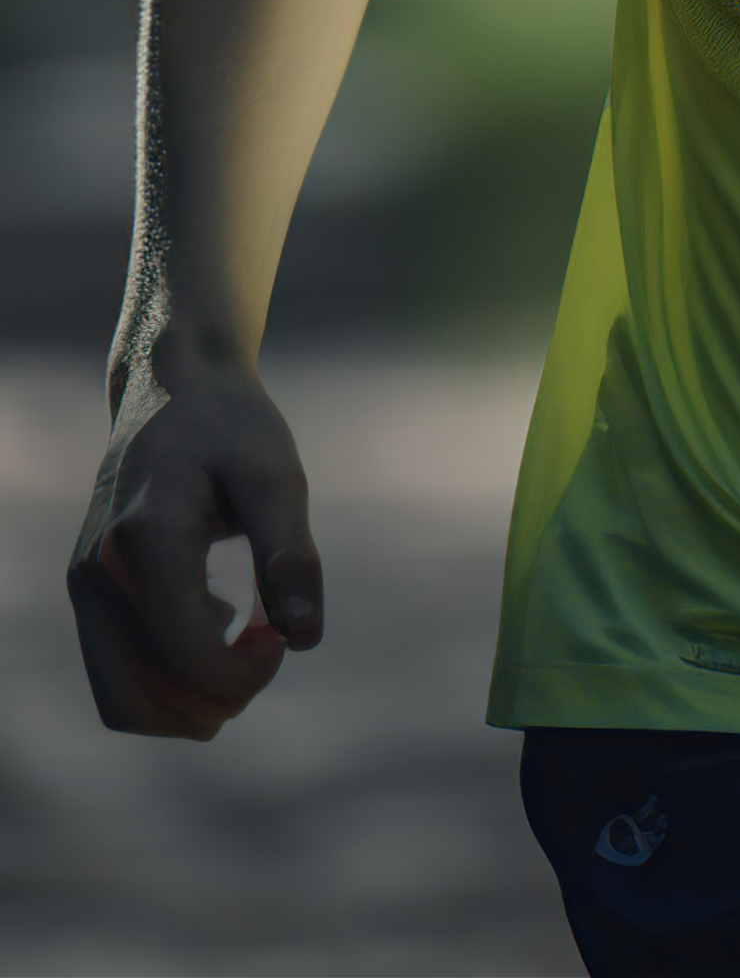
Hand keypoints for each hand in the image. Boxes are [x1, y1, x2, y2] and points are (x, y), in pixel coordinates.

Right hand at [68, 357, 322, 737]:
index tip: (283, 633)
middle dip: (216, 700)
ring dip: (188, 702)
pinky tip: (213, 622)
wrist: (170, 385)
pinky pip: (116, 675)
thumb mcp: (275, 475)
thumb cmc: (231, 426)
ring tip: (241, 643)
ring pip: (122, 703)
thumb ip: (289, 555)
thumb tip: (305, 639)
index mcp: (147, 543)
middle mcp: (100, 574)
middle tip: (266, 645)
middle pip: (143, 703)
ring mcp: (85, 586)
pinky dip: (165, 680)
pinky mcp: (87, 590)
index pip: (187, 661)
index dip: (246, 673)